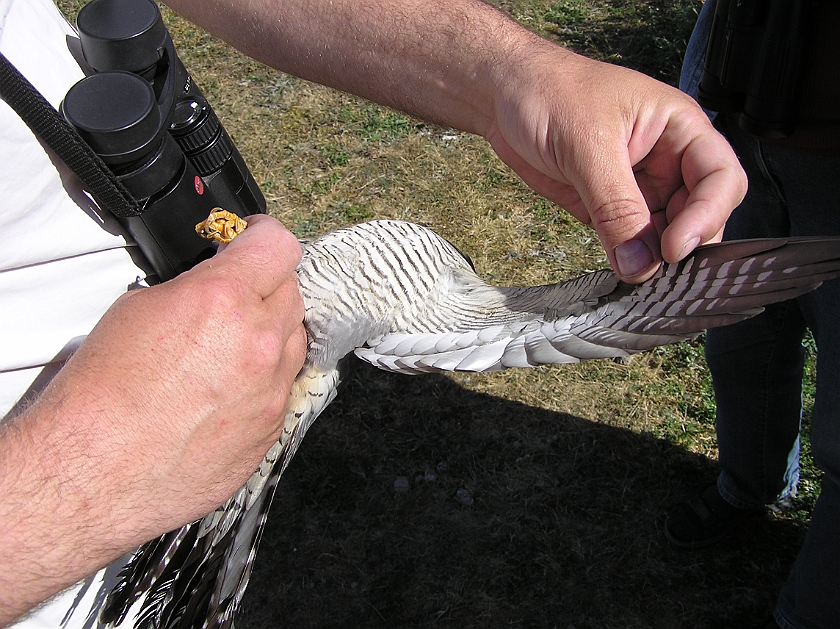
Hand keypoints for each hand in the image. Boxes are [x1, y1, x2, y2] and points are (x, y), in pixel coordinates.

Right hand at [0, 216, 305, 622]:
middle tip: (234, 296)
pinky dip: (264, 378)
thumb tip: (215, 281)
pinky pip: (283, 386)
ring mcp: (272, 389)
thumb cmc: (103, 395)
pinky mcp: (272, 427)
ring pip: (294, 339)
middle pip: (292, 291)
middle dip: (265, 286)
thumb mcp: (139, 308)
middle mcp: (260, 342)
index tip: (250, 241)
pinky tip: (227, 389)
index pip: (279, 243)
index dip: (261, 237)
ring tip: (228, 347)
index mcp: (225, 300)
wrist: (97, 471)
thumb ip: (195, 286)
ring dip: (271, 333)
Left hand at [486, 47, 746, 281]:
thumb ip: (616, 207)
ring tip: (634, 276)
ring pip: (667, 236)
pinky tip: (620, 271)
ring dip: (655, 260)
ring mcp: (641, 188)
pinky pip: (631, 243)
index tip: (674, 248)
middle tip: (654, 270)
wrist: (506, 96)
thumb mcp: (588, 147)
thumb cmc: (551, 94)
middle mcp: (669, 161)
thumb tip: (639, 263)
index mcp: (680, 129)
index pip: (720, 178)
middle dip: (684, 245)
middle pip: (701, 214)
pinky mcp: (611, 209)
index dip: (707, 216)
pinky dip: (629, 261)